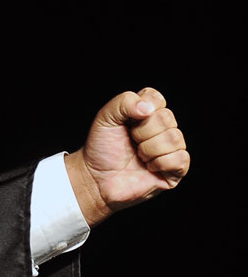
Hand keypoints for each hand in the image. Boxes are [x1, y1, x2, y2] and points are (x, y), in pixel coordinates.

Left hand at [65, 87, 189, 225]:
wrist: (95, 178)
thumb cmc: (101, 149)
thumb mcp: (105, 118)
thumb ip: (124, 102)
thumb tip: (148, 108)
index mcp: (147, 113)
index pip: (156, 98)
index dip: (140, 109)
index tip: (127, 122)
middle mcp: (162, 128)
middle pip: (166, 117)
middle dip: (142, 132)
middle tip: (131, 142)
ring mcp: (171, 149)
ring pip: (174, 138)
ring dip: (149, 149)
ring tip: (138, 156)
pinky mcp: (175, 170)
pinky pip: (180, 158)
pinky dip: (160, 163)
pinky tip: (148, 167)